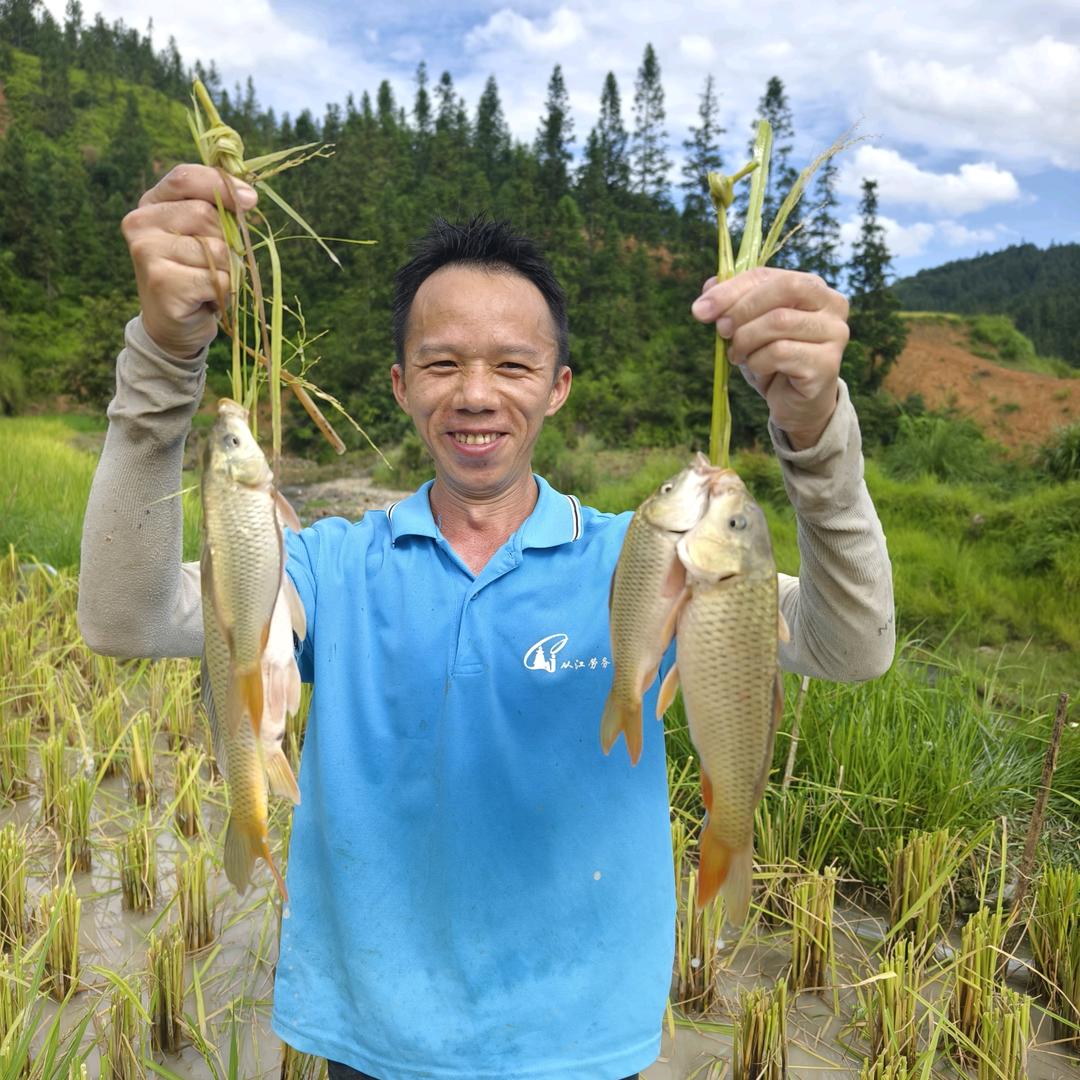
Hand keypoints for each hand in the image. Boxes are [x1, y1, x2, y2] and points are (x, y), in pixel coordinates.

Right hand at [121, 164, 256, 358]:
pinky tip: (204, 299)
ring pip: (218, 249)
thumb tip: (248, 195)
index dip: (222, 185)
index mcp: (151, 204)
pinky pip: (218, 277)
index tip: (251, 200)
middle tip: (212, 264)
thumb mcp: (204, 236)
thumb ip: (217, 210)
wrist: (172, 327)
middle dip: (227, 241)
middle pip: (207, 214)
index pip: (186, 178)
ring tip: (207, 283)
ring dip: (227, 271)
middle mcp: (141, 223)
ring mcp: (148, 252)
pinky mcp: (162, 282)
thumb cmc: (195, 276)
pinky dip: (224, 291)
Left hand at [691, 267, 848, 449]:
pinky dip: (758, 361)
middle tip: (721, 331)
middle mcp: (832, 305)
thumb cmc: (772, 359)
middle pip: (784, 289)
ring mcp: (834, 333)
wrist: (794, 403)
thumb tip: (708, 287)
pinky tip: (758, 368)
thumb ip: (731, 303)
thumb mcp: (747, 327)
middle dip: (742, 309)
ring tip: (737, 355)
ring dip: (746, 340)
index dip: (731, 289)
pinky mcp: (827, 363)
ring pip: (779, 321)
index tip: (701, 309)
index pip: (768, 275)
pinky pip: (780, 352)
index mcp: (812, 287)